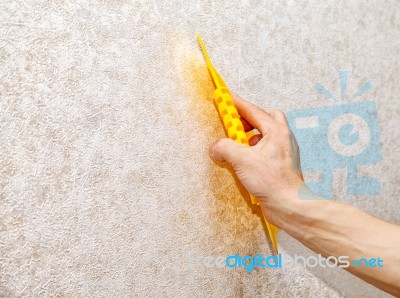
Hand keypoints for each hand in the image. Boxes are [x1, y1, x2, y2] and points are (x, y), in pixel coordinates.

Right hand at [209, 93, 303, 223]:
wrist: (289, 206)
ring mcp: (282, 152)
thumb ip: (225, 148)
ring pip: (265, 135)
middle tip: (234, 124)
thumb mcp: (242, 160)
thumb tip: (215, 147)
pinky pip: (264, 150)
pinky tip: (243, 161)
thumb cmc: (272, 182)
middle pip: (266, 118)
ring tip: (236, 144)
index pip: (253, 111)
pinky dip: (252, 150)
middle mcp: (282, 139)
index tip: (225, 96)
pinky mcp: (279, 165)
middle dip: (249, 118)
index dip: (237, 103)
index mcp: (276, 131)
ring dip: (250, 136)